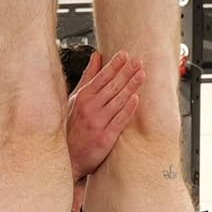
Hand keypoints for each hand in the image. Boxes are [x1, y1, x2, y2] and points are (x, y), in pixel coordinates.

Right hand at [65, 50, 144, 178]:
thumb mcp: (76, 98)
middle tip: (138, 61)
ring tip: (142, 75)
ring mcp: (98, 122)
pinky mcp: (105, 137)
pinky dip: (127, 109)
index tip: (125, 54)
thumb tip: (97, 56)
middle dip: (126, 73)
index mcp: (83, 97)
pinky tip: (135, 99)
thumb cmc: (72, 126)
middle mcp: (90, 108)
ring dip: (130, 87)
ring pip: (117, 101)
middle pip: (111, 87)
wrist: (69, 156)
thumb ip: (88, 76)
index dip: (114, 65)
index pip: (101, 77)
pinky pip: (119, 120)